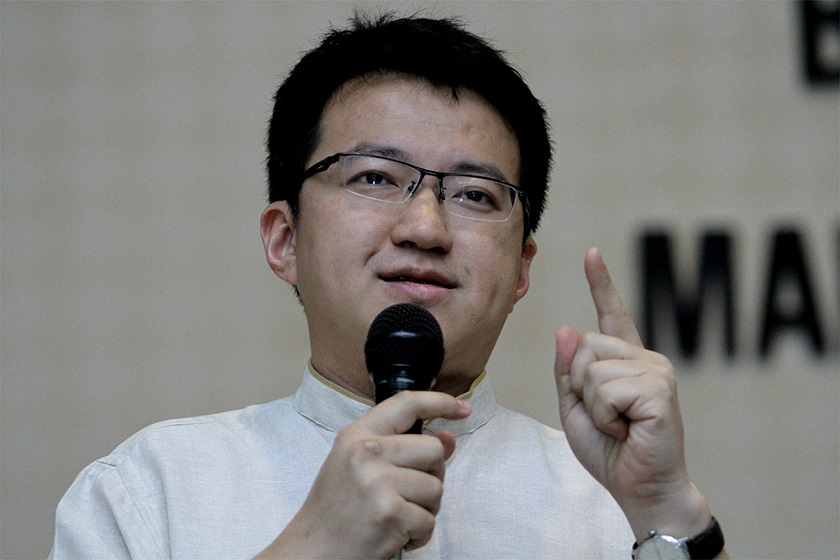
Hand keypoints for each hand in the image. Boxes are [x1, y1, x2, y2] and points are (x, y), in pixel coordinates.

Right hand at [256, 391, 469, 558]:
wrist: (312, 550)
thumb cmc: (336, 510)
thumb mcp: (359, 466)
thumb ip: (401, 448)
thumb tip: (448, 438)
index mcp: (357, 435)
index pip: (406, 404)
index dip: (440, 402)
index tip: (462, 409)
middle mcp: (367, 452)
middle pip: (433, 449)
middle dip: (432, 475)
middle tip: (407, 495)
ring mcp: (378, 482)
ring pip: (436, 487)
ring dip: (425, 509)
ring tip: (397, 516)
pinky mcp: (389, 512)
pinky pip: (429, 521)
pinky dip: (418, 535)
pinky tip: (396, 535)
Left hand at [554, 248, 712, 541]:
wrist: (639, 488)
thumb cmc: (610, 450)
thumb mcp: (576, 407)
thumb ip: (568, 371)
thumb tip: (567, 327)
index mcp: (625, 361)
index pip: (610, 314)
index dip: (601, 283)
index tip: (592, 253)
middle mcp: (645, 358)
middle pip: (584, 346)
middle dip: (579, 386)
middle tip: (608, 418)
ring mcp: (656, 370)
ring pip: (590, 367)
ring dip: (593, 405)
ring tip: (619, 425)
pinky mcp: (660, 388)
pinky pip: (605, 389)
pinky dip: (604, 416)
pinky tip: (628, 429)